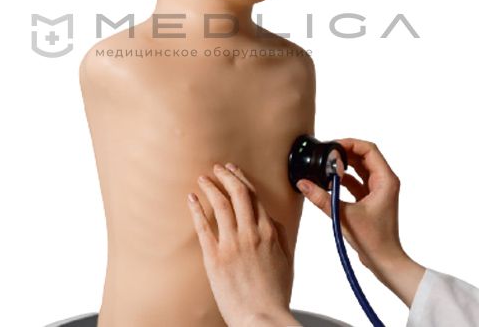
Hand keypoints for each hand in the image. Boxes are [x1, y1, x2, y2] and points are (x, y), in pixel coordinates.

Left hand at [187, 163, 299, 326]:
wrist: (262, 319)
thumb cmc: (275, 294)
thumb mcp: (286, 260)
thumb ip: (280, 235)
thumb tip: (271, 217)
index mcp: (269, 232)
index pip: (254, 196)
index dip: (241, 179)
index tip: (233, 170)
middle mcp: (250, 233)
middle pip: (237, 193)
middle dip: (226, 176)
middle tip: (218, 167)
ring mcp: (232, 244)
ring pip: (221, 205)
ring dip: (211, 187)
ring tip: (203, 179)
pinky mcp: (214, 258)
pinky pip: (203, 227)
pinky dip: (196, 210)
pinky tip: (191, 199)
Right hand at [296, 138, 425, 306]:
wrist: (385, 262)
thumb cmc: (373, 240)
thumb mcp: (343, 216)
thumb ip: (322, 198)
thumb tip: (303, 184)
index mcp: (386, 180)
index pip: (369, 149)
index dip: (350, 143)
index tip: (333, 145)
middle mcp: (385, 181)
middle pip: (364, 155)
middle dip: (345, 152)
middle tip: (326, 153)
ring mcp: (379, 190)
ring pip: (361, 167)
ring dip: (344, 165)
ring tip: (326, 165)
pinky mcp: (372, 198)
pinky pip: (358, 180)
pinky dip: (345, 178)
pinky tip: (330, 181)